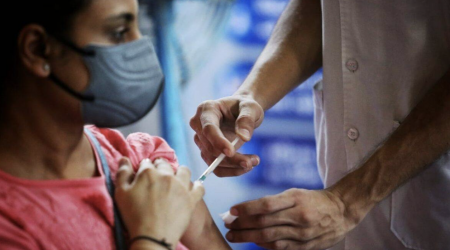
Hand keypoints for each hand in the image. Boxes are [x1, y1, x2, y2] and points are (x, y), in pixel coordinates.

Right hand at [115, 157, 204, 245]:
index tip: (144, 174)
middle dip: (161, 167)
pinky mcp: (192, 198)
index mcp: (148, 173)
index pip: (147, 163)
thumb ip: (123, 174)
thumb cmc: (134, 216)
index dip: (145, 168)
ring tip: (176, 179)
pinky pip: (199, 187)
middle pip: (165, 165)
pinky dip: (197, 186)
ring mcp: (181, 186)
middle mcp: (167, 175)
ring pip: (184, 171)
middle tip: (158, 177)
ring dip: (180, 172)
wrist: (152, 237)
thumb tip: (124, 159)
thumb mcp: (121, 194)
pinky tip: (195, 187)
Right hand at [189, 95, 263, 176]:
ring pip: (212, 161)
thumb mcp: (251, 107)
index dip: (218, 141)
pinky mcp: (207, 152)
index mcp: (207, 109)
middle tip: (253, 161)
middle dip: (231, 158)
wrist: (242, 111)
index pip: (208, 129)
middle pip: (210, 148)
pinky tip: (247, 166)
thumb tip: (244, 138)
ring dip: (234, 166)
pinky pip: (216, 168)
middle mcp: (199, 125)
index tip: (231, 152)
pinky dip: (232, 170)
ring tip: (254, 161)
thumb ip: (247, 119)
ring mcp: (201, 140)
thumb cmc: (245, 106)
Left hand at [225, 188, 368, 249]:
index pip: (266, 204)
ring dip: (248, 237)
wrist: (342, 211)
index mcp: (295, 199)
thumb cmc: (313, 199)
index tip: (231, 210)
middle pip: (265, 222)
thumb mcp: (295, 193)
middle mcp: (299, 216)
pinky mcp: (307, 246)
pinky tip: (254, 243)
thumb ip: (274, 202)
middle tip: (227, 226)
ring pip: (270, 237)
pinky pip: (281, 248)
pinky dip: (265, 246)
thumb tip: (247, 211)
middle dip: (242, 225)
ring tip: (234, 235)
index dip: (246, 208)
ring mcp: (303, 233)